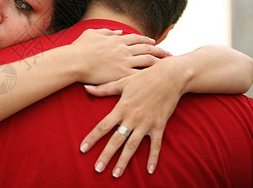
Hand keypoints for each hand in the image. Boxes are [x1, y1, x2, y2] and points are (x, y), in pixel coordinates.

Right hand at [71, 29, 168, 83]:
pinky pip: (140, 73)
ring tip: (168, 64)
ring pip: (147, 60)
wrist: (74, 61)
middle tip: (168, 53)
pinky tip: (158, 76)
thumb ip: (106, 32)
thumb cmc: (79, 49)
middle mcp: (123, 49)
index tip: (153, 42)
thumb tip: (117, 32)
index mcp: (116, 40)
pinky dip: (150, 74)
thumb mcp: (91, 34)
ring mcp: (124, 61)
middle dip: (158, 50)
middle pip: (146, 48)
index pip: (135, 39)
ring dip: (159, 61)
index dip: (145, 40)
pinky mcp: (122, 73)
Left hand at [79, 59, 183, 176]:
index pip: (102, 126)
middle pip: (116, 141)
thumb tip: (85, 88)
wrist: (169, 77)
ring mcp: (146, 124)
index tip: (83, 149)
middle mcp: (132, 118)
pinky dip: (153, 158)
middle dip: (106, 156)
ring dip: (124, 161)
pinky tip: (150, 171)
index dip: (92, 138)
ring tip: (116, 174)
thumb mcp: (122, 82)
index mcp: (121, 108)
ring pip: (132, 146)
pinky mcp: (159, 126)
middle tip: (97, 169)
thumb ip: (104, 89)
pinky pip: (155, 145)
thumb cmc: (144, 78)